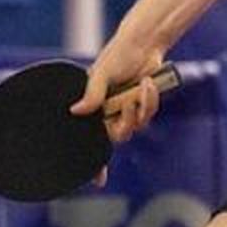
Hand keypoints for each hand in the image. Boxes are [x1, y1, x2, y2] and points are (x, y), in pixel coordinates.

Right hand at [69, 36, 165, 184]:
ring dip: (141, 107)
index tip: (97, 181)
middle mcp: (108, 112)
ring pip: (136, 126)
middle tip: (128, 103)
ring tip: (141, 86)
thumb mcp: (101, 72)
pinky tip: (148, 84)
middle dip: (126, 122)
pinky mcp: (144, 105)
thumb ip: (91, 93)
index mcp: (93, 107)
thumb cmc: (118, 55)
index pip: (89, 139)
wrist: (143, 44)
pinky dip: (150, 101)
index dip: (94, 163)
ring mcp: (127, 109)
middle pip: (117, 136)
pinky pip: (148, 115)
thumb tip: (76, 111)